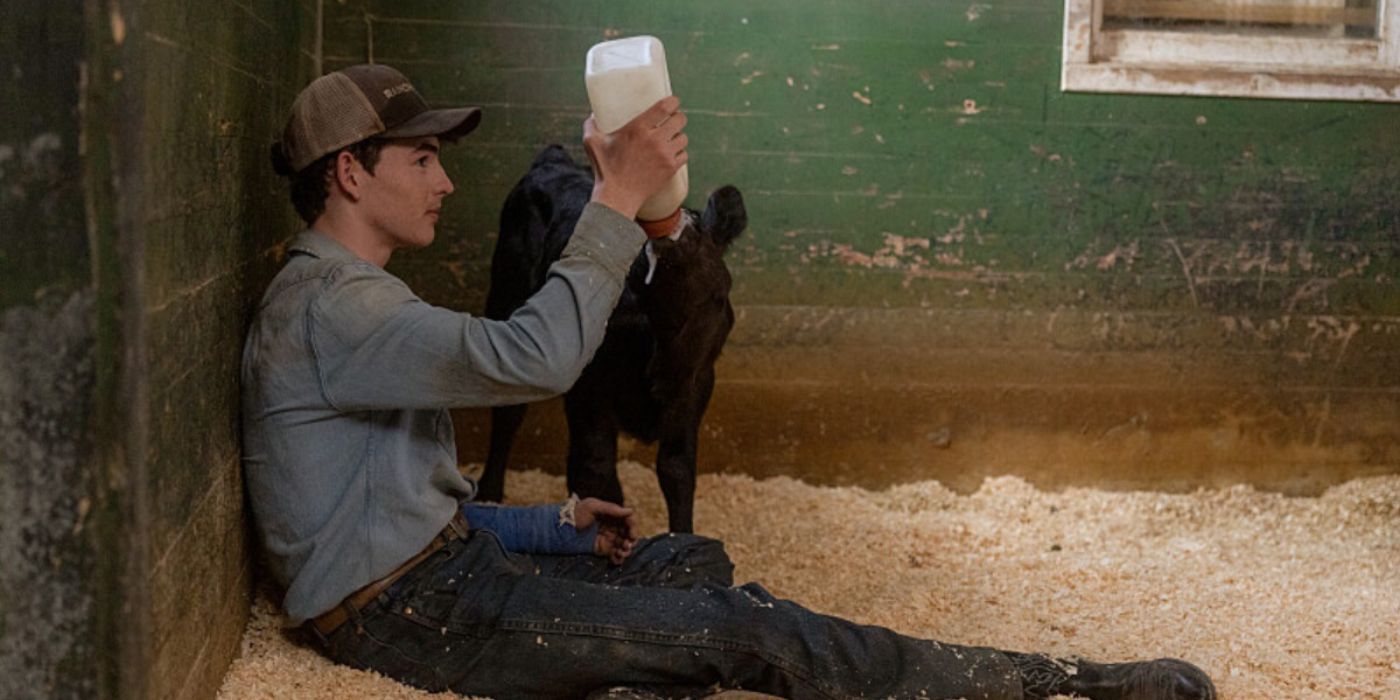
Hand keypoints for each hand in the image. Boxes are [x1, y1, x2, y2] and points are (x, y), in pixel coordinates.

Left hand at [573, 497, 638, 563]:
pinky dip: (618, 559)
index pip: (628, 521)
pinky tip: (617, 559)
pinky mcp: (603, 549)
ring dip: (626, 551)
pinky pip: (614, 555)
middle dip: (630, 541)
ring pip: (623, 546)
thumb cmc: (577, 513)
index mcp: (612, 515)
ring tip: (621, 553)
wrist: (562, 528)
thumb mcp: (593, 506)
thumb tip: (630, 511)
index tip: (632, 535)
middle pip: (628, 535)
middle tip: (627, 546)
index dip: (633, 527)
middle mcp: (613, 527)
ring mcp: (608, 539)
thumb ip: (611, 509)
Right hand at [583, 96, 688, 219]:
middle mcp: (655, 139)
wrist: (617, 196)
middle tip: (672, 120)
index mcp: (639, 128)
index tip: (673, 102)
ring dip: (679, 136)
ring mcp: (665, 155)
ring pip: (683, 138)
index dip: (673, 102)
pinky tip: (673, 153)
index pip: (665, 107)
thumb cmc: (605, 169)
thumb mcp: (592, 143)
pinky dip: (680, 153)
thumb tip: (592, 115)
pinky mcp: (670, 169)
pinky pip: (684, 155)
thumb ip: (591, 125)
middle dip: (678, 118)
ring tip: (672, 138)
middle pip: (680, 120)